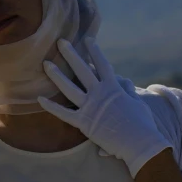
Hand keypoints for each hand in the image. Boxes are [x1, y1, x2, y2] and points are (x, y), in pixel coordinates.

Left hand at [37, 37, 170, 177]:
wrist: (139, 142)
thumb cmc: (142, 124)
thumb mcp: (138, 102)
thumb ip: (128, 90)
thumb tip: (123, 80)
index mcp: (114, 87)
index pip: (102, 64)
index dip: (95, 51)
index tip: (88, 39)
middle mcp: (99, 93)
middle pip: (82, 69)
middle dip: (71, 54)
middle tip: (60, 41)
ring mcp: (90, 107)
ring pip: (68, 87)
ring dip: (57, 75)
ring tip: (46, 63)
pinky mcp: (84, 123)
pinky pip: (64, 113)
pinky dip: (51, 107)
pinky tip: (39, 99)